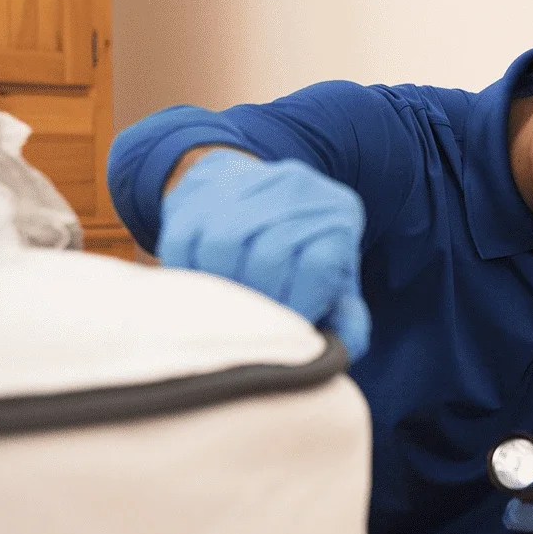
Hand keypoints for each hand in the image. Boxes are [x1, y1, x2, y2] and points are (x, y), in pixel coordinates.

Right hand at [157, 149, 370, 359]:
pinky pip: (185, 239)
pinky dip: (190, 269)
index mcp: (337, 217)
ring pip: (222, 245)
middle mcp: (297, 191)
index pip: (316, 265)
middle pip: (268, 256)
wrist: (260, 197)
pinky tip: (206, 280)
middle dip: (259, 299)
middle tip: (255, 319)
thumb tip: (336, 349)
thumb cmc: (304, 257)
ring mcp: (247, 184)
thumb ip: (347, 322)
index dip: (298, 304)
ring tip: (230, 303)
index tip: (289, 326)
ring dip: (222, 285)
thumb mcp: (336, 284)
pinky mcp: (202, 190)